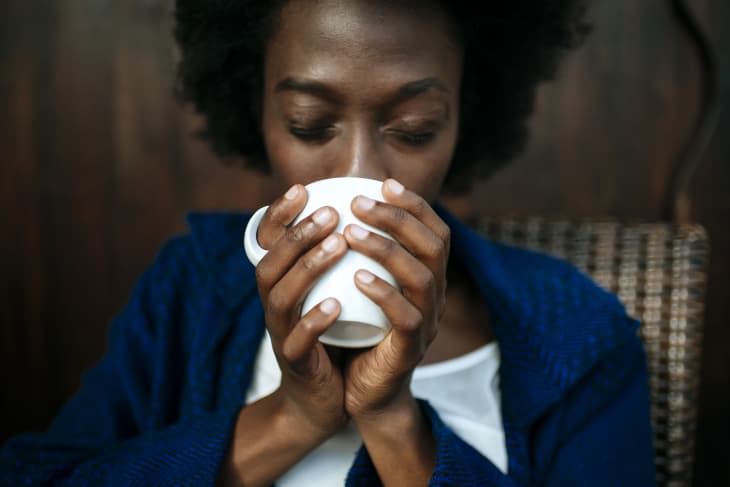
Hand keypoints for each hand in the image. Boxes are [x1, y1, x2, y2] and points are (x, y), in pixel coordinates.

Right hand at [253, 184, 348, 440]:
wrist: (323, 399)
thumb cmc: (331, 336)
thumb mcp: (327, 291)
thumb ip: (334, 259)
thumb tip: (358, 212)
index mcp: (280, 284)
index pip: (266, 244)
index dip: (277, 216)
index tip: (302, 189)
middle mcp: (274, 305)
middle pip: (271, 264)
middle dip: (298, 234)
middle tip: (330, 213)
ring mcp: (282, 334)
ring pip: (281, 297)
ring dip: (307, 268)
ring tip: (337, 245)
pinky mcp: (296, 364)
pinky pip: (298, 341)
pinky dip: (313, 321)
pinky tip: (335, 305)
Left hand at [342, 178, 449, 420]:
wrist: (364, 392)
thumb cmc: (359, 332)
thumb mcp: (362, 288)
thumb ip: (360, 255)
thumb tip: (336, 206)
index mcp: (427, 278)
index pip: (434, 231)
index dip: (414, 204)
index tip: (385, 183)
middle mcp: (435, 296)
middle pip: (433, 246)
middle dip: (398, 218)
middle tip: (359, 202)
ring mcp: (427, 323)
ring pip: (421, 277)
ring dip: (386, 249)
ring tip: (350, 232)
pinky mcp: (411, 349)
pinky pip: (406, 317)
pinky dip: (384, 292)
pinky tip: (357, 276)